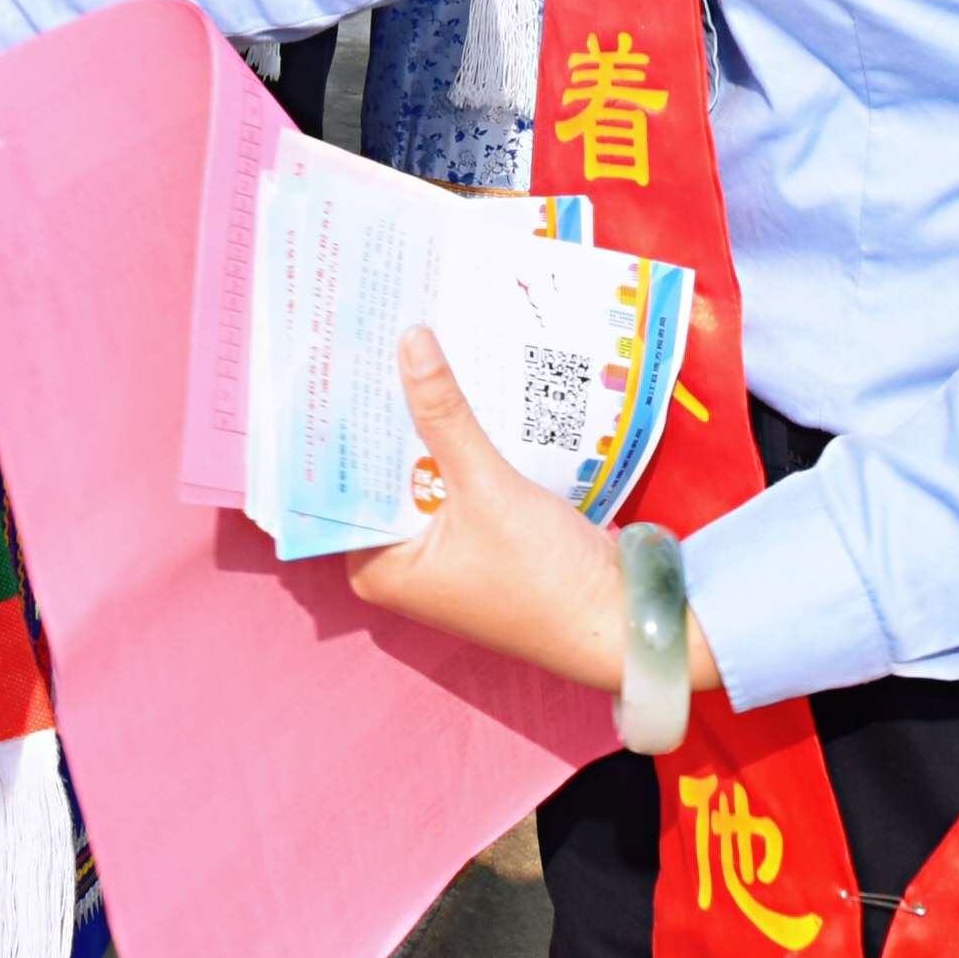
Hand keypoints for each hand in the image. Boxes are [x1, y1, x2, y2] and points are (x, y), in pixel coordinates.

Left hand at [343, 331, 716, 698]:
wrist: (621, 622)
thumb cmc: (543, 577)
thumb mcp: (486, 487)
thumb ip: (443, 414)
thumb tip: (409, 341)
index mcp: (378, 567)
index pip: (342, 481)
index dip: (343, 420)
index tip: (337, 357)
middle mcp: (400, 561)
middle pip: (381, 471)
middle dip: (383, 412)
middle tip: (370, 335)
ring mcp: (441, 549)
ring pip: (420, 468)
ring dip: (422, 420)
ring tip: (404, 344)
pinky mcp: (478, 534)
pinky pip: (454, 475)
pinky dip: (456, 439)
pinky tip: (453, 384)